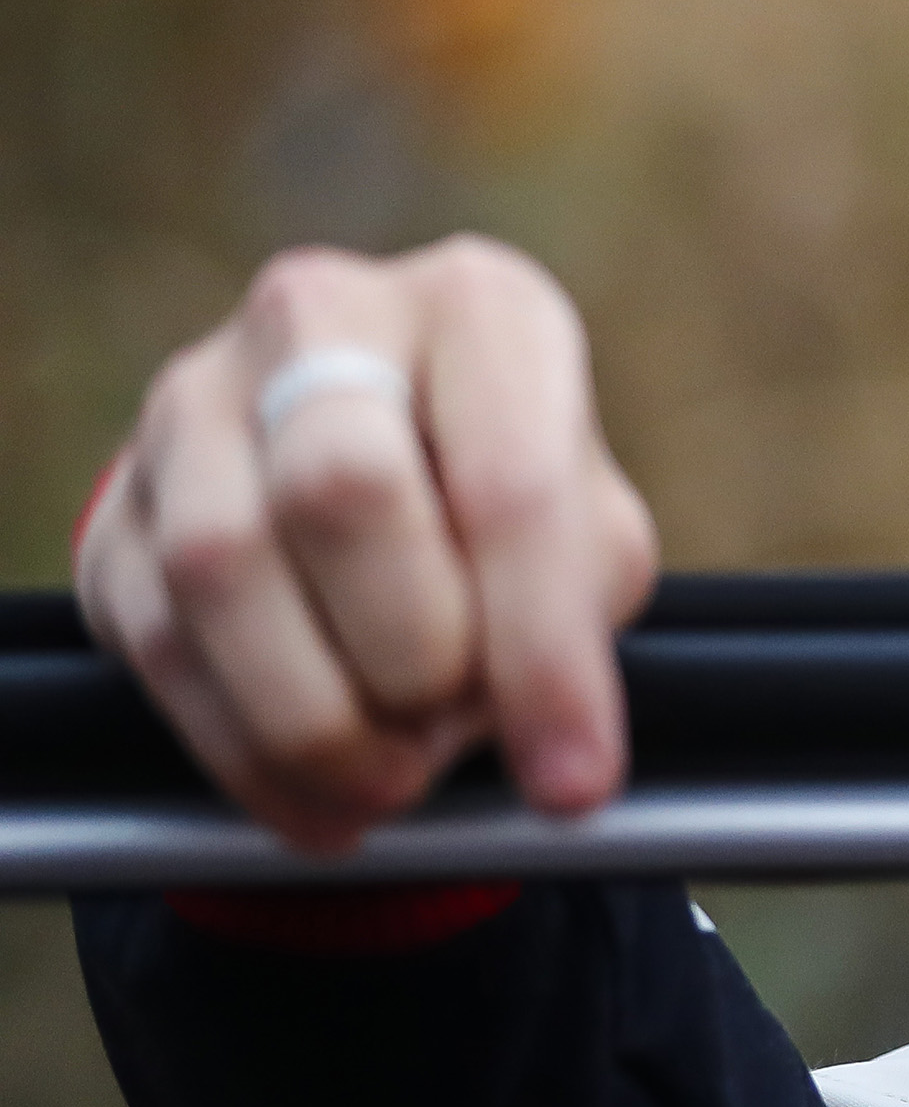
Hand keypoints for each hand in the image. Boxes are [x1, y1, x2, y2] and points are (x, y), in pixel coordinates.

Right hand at [74, 237, 654, 852]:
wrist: (371, 465)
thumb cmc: (504, 494)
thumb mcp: (591, 530)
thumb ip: (576, 606)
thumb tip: (538, 734)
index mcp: (478, 307)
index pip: (507, 479)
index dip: (541, 650)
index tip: (575, 780)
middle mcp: (325, 320)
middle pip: (340, 490)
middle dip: (409, 654)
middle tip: (448, 742)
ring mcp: (198, 404)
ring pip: (222, 564)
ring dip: (314, 716)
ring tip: (391, 783)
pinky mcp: (119, 507)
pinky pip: (155, 637)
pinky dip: (242, 750)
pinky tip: (317, 799)